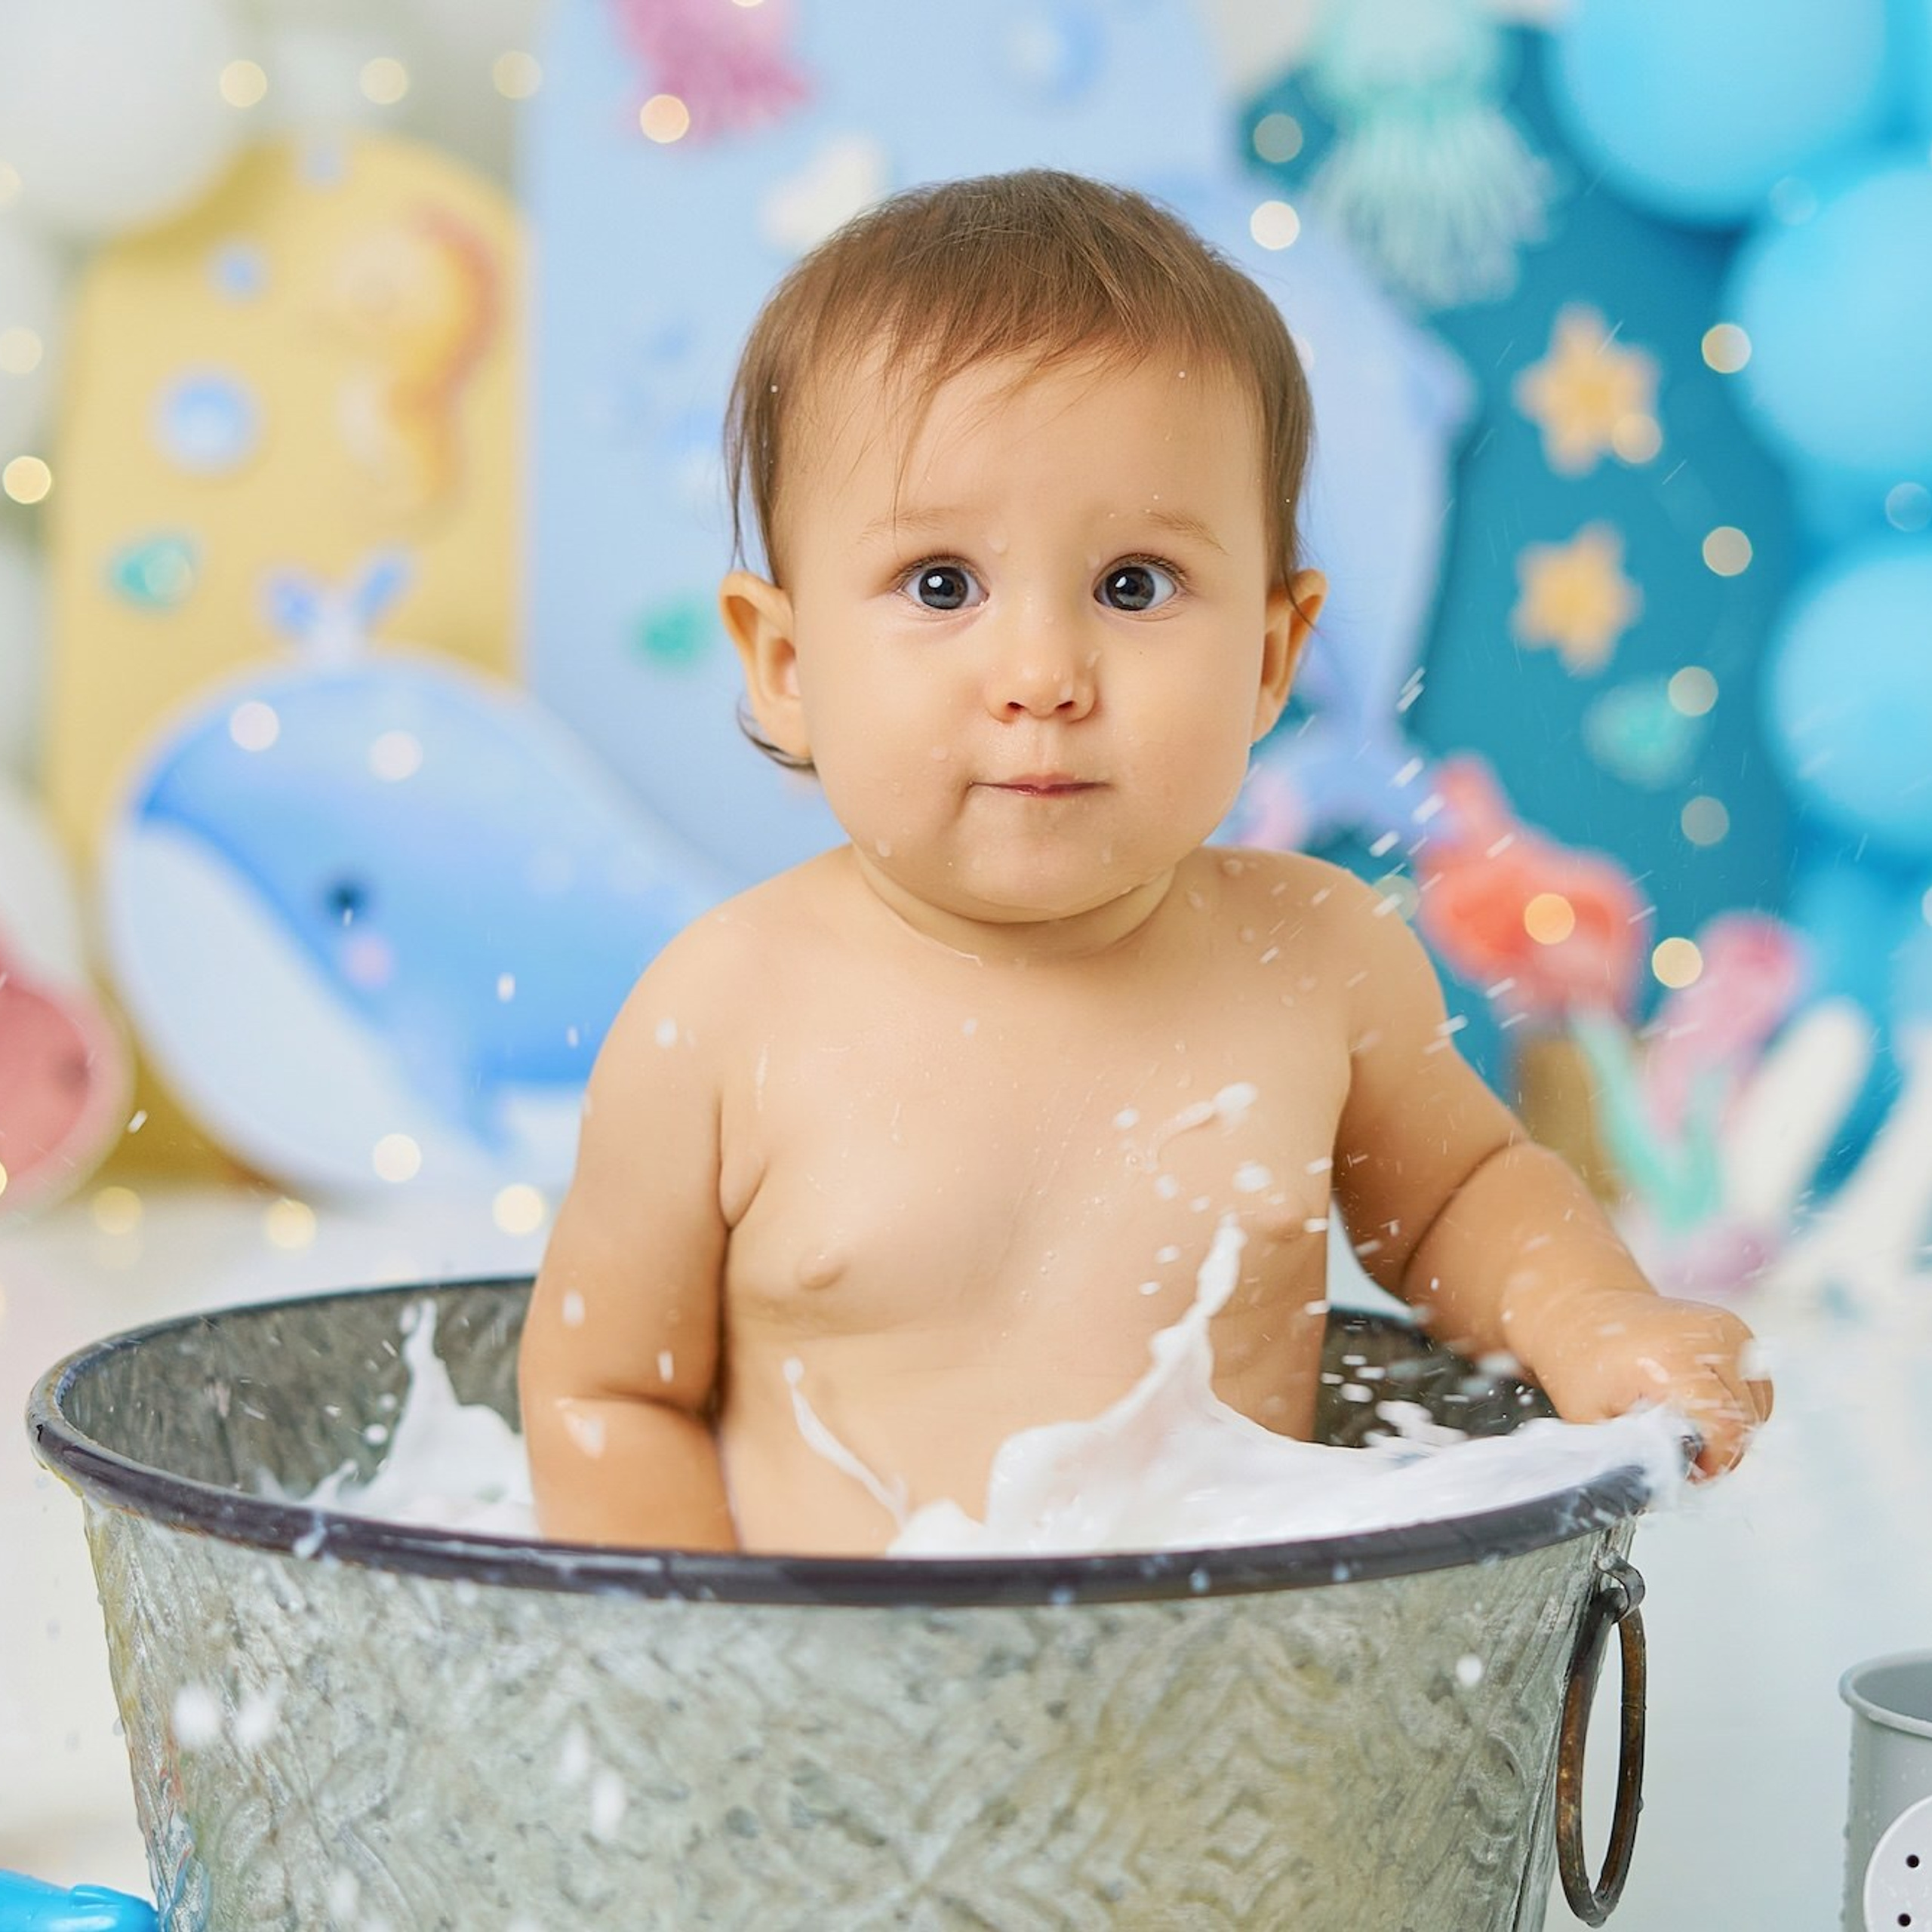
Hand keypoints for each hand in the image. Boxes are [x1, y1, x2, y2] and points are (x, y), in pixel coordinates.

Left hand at [1520, 1287, 1772, 1480]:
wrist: (1584, 1309)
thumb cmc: (1581, 1362)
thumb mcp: (1590, 1416)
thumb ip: (1628, 1453)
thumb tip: (1662, 1488)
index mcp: (1671, 1357)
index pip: (1725, 1425)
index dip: (1715, 1461)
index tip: (1691, 1472)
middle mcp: (1709, 1336)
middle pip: (1746, 1418)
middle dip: (1721, 1449)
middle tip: (1681, 1453)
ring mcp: (1727, 1329)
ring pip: (1758, 1405)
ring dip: (1731, 1427)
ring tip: (1686, 1425)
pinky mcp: (1736, 1330)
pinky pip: (1756, 1386)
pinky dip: (1737, 1406)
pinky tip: (1699, 1406)